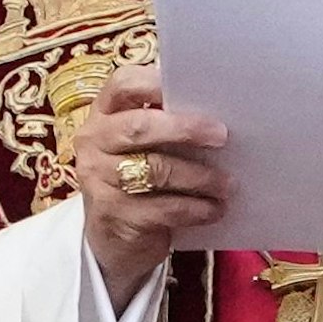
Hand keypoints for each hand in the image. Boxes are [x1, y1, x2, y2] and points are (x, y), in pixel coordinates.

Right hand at [72, 64, 230, 310]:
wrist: (112, 238)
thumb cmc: (138, 176)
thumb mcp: (143, 146)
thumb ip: (166, 123)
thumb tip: (217, 112)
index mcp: (104, 114)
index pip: (122, 85)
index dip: (155, 83)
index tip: (194, 89)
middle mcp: (94, 141)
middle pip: (139, 127)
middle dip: (185, 129)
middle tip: (222, 136)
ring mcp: (99, 180)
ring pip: (155, 171)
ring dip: (199, 177)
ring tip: (228, 183)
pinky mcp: (114, 216)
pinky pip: (162, 208)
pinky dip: (195, 208)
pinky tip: (214, 209)